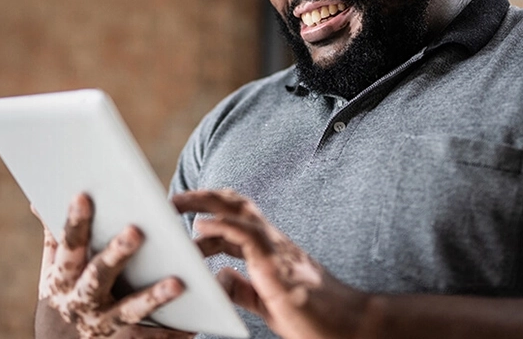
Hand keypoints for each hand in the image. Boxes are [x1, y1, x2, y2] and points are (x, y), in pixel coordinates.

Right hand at [36, 194, 193, 338]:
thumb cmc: (62, 296)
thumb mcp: (52, 270)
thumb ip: (54, 238)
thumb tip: (39, 200)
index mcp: (62, 278)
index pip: (68, 246)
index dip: (74, 223)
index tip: (82, 196)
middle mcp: (80, 301)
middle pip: (98, 276)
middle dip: (116, 255)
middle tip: (136, 231)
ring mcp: (102, 323)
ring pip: (128, 311)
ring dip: (152, 298)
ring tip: (177, 283)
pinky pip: (148, 338)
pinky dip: (170, 333)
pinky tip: (193, 324)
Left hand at [174, 189, 371, 338]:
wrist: (350, 327)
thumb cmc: (313, 317)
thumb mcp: (267, 302)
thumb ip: (244, 288)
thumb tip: (220, 277)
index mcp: (271, 251)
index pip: (236, 221)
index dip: (207, 217)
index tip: (181, 217)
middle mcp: (274, 242)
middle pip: (236, 205)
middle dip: (202, 197)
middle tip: (171, 199)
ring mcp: (277, 250)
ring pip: (239, 211)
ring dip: (203, 204)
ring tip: (175, 204)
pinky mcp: (278, 265)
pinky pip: (246, 235)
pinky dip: (221, 226)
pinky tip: (200, 227)